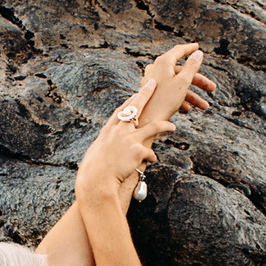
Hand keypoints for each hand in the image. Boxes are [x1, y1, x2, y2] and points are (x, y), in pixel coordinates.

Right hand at [76, 43, 205, 204]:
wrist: (96, 180)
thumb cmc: (92, 172)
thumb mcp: (96, 154)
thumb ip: (104, 148)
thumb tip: (106, 151)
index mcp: (107, 131)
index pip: (120, 112)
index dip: (129, 102)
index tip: (135, 95)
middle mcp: (119, 131)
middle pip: (135, 108)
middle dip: (145, 94)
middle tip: (153, 84)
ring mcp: (129, 139)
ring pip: (153, 127)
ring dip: (164, 126)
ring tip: (172, 127)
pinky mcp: (138, 150)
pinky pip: (150, 153)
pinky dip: (150, 157)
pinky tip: (151, 161)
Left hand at [137, 42, 216, 123]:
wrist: (146, 120)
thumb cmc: (164, 101)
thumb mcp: (183, 82)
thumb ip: (192, 66)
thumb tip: (198, 53)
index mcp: (164, 62)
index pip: (179, 51)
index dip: (190, 49)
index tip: (197, 47)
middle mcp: (157, 68)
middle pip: (182, 72)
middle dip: (199, 82)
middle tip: (212, 88)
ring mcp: (154, 80)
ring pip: (177, 84)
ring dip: (192, 95)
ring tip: (204, 106)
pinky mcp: (152, 92)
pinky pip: (169, 92)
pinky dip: (180, 99)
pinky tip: (188, 109)